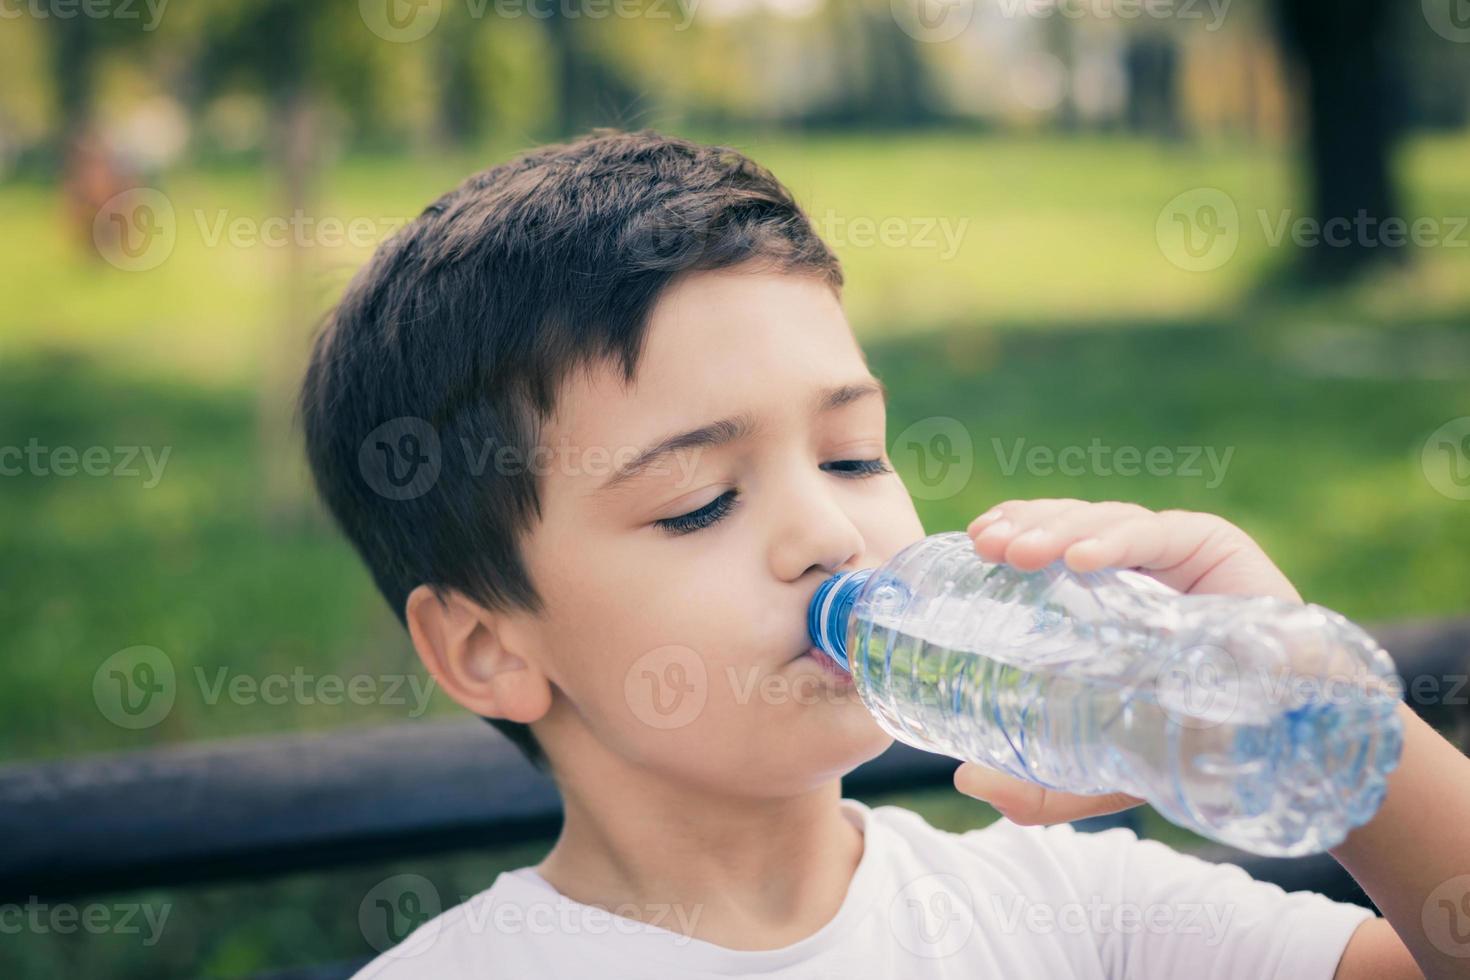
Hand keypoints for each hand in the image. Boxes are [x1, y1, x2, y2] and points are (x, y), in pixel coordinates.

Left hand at [952, 498, 1301, 825]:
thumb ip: (1038, 787)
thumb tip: (966, 781)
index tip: (973, 542)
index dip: (1014, 533)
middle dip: (1025, 527)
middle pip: (1070, 524)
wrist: (1288, 751)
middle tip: (986, 546)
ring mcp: (1177, 554)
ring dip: (1058, 530)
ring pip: (1106, 521)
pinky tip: (1081, 559)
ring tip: (1019, 553)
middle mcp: (1137, 567)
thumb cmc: (1190, 747)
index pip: (1049, 547)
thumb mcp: (1101, 770)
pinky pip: (1159, 535)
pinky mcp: (1217, 549)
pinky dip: (1117, 543)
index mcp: (1105, 595)